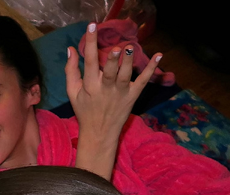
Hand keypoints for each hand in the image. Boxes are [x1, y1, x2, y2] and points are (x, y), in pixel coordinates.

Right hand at [67, 23, 160, 175]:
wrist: (99, 133)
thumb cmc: (85, 110)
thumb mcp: (73, 93)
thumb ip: (71, 71)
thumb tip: (70, 50)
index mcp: (90, 86)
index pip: (89, 62)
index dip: (89, 44)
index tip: (92, 28)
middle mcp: (105, 88)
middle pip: (108, 71)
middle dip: (111, 60)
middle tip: (116, 48)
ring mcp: (121, 92)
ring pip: (125, 75)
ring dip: (129, 62)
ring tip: (130, 48)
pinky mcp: (133, 96)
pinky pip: (143, 81)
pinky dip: (152, 69)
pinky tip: (159, 55)